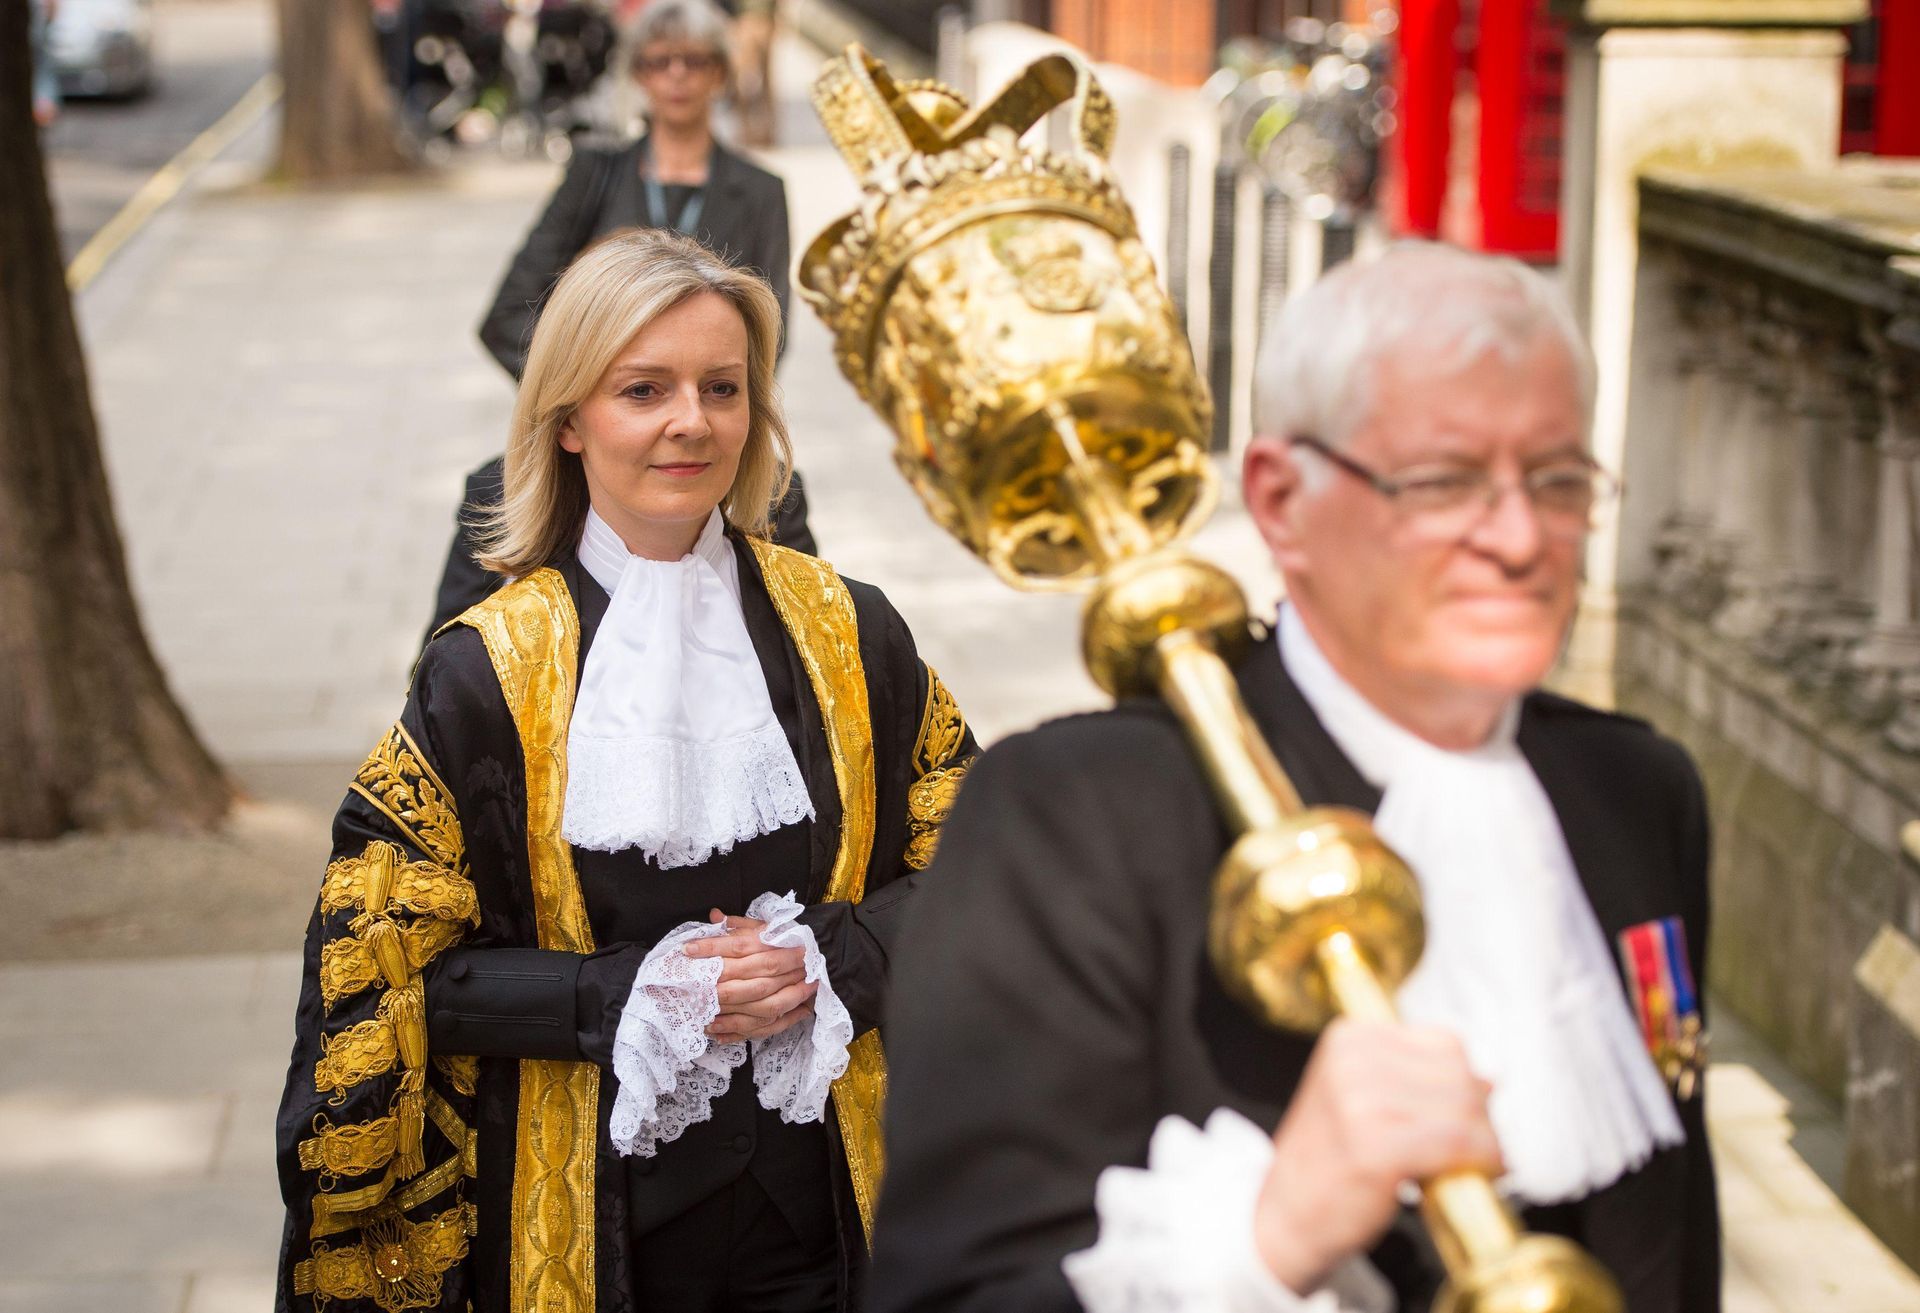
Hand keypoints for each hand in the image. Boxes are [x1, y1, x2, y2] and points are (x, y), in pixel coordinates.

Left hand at [681, 909, 815, 1041]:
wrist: (824, 961)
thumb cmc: (790, 942)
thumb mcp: (767, 927)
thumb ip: (740, 924)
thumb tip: (714, 915)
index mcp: (774, 943)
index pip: (740, 944)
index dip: (713, 947)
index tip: (687, 950)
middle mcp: (782, 968)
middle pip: (748, 978)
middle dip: (718, 984)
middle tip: (690, 988)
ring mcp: (788, 993)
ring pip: (758, 1007)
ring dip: (728, 1013)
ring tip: (700, 1014)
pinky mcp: (789, 1013)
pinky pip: (765, 1028)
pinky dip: (739, 1033)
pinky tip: (716, 1034)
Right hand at [1253, 1020, 1502, 1294]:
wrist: (1283, 1219)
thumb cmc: (1328, 1162)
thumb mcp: (1357, 1097)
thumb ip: (1414, 1081)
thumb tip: (1490, 1080)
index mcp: (1348, 1039)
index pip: (1445, 1044)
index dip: (1468, 1084)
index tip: (1469, 1118)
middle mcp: (1351, 1061)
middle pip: (1460, 1075)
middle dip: (1481, 1116)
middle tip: (1477, 1149)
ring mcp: (1361, 1102)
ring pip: (1466, 1108)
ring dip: (1486, 1142)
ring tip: (1476, 1165)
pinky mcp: (1376, 1147)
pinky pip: (1458, 1143)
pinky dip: (1482, 1160)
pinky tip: (1478, 1175)